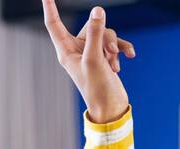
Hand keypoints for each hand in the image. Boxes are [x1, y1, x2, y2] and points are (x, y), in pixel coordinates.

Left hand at [42, 0, 132, 124]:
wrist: (111, 107)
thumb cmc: (97, 88)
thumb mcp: (95, 59)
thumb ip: (95, 34)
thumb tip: (97, 10)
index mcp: (65, 52)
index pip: (54, 24)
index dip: (50, 8)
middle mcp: (76, 50)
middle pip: (91, 26)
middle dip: (104, 36)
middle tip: (109, 54)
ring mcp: (91, 53)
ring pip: (105, 33)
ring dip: (114, 46)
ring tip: (114, 64)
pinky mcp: (104, 56)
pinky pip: (115, 42)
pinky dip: (122, 48)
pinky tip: (129, 57)